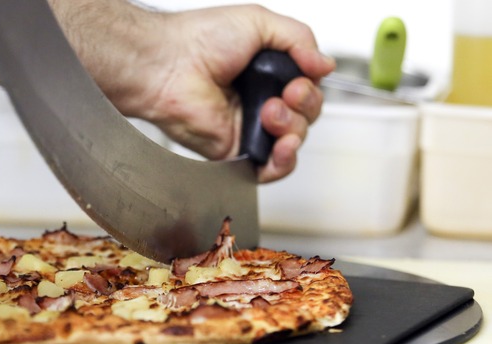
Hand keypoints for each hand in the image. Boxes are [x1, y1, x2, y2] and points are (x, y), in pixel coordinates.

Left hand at [59, 3, 334, 182]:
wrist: (169, 64)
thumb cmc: (200, 40)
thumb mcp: (261, 23)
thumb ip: (300, 39)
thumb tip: (325, 65)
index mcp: (266, 72)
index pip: (307, 89)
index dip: (311, 87)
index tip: (302, 76)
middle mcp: (258, 100)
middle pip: (306, 116)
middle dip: (306, 105)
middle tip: (288, 93)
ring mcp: (247, 127)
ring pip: (293, 142)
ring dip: (293, 128)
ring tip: (271, 111)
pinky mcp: (235, 151)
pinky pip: (270, 169)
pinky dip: (284, 161)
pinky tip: (282, 145)